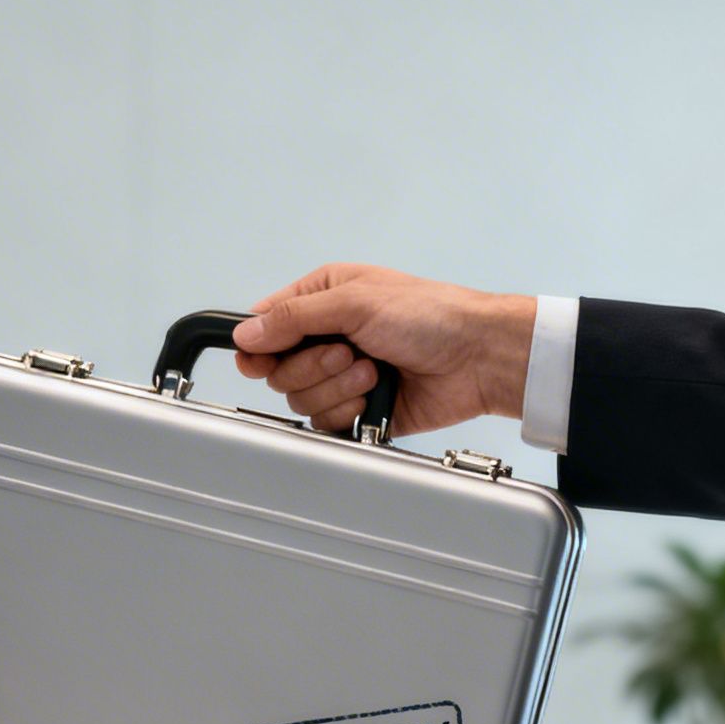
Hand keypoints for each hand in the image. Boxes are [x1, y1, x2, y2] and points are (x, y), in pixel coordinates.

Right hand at [233, 264, 535, 435]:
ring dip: (338, 389)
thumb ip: (294, 317)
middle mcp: (328, 337)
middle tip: (349, 353)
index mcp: (323, 299)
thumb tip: (246, 332)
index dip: (258, 347)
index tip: (260, 360)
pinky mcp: (358, 410)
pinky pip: (327, 424)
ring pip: (302, 401)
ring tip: (374, 372)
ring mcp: (343, 376)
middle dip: (314, 368)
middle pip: (279, 372)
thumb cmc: (432, 315)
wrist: (477, 358)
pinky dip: (350, 413)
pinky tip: (377, 395)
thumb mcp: (356, 301)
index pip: (266, 326)